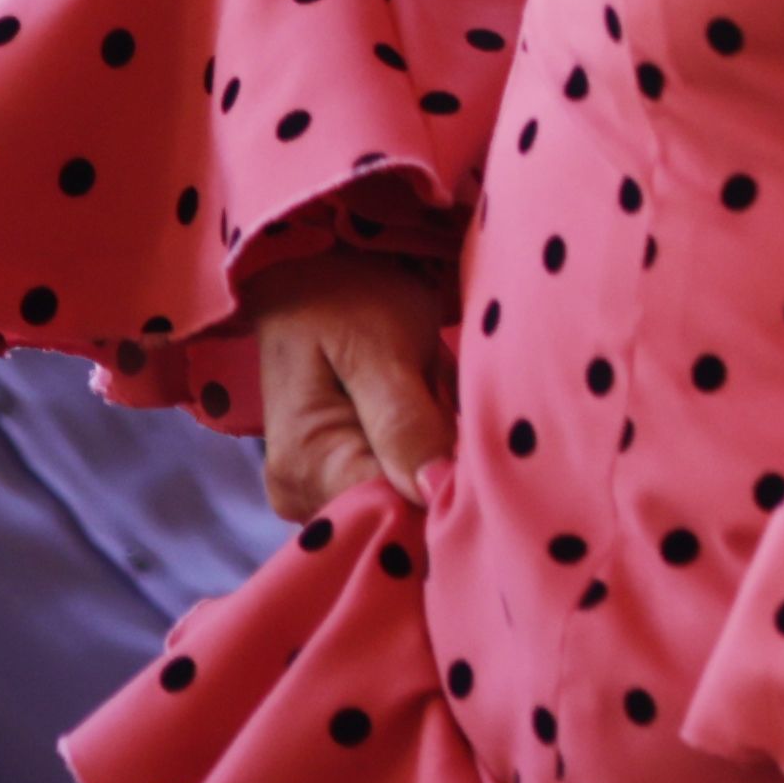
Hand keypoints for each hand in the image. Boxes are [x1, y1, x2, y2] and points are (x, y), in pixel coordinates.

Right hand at [242, 251, 458, 522]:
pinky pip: (404, 480)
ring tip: (437, 393)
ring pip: (410, 497)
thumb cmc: (348, 297)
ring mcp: (320, 489)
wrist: (317, 268)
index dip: (446, 494)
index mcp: (306, 466)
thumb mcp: (382, 350)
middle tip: (451, 399)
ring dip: (441, 453)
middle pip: (402, 511)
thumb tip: (434, 493)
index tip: (480, 453)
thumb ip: (406, 423)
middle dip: (445, 468)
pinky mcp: (342, 475)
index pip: (392, 514)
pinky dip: (432, 447)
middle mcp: (303, 494)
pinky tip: (434, 406)